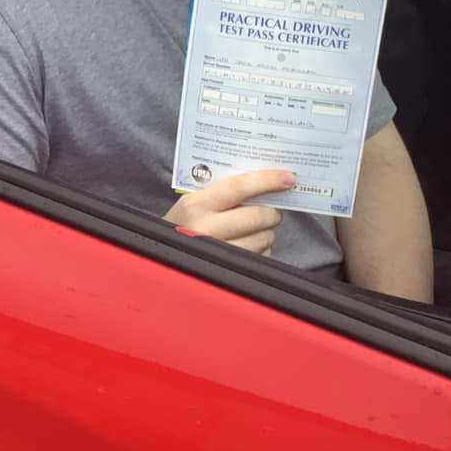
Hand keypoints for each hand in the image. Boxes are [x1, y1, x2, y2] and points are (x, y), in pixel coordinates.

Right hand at [164, 169, 295, 254]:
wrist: (161, 254)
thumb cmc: (186, 222)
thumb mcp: (195, 201)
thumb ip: (224, 191)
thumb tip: (267, 183)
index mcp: (196, 204)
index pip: (238, 187)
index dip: (266, 181)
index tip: (288, 178)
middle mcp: (206, 229)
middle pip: (258, 216)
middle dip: (271, 213)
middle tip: (270, 211)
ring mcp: (218, 253)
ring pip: (263, 238)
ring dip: (266, 233)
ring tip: (254, 230)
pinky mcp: (230, 272)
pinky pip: (262, 258)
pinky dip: (262, 250)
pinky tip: (249, 246)